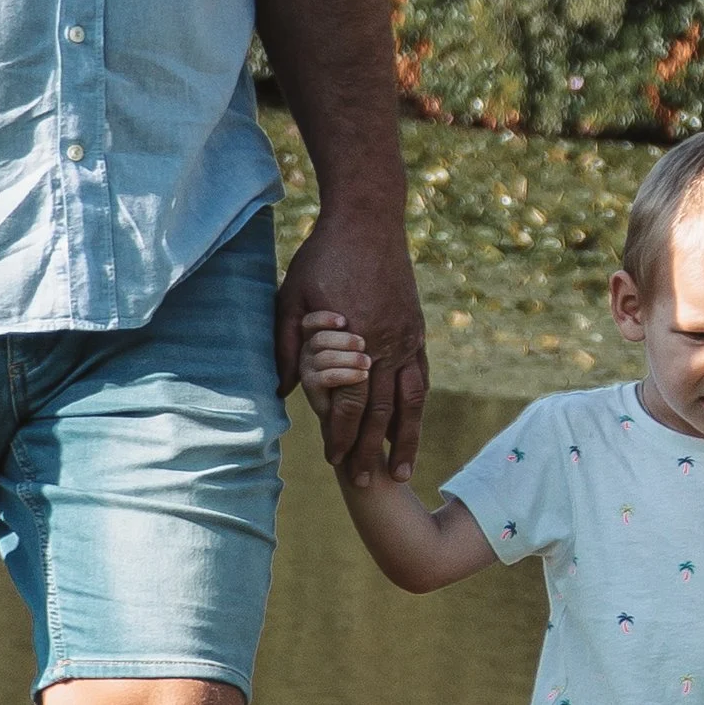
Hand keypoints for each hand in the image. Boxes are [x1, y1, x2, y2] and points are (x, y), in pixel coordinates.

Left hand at [276, 199, 427, 483]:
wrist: (369, 220)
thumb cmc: (323, 257)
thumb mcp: (293, 296)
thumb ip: (288, 344)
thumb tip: (283, 391)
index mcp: (354, 339)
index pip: (348, 401)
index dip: (340, 435)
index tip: (334, 462)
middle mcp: (386, 344)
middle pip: (380, 411)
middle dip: (371, 451)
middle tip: (364, 484)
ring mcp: (407, 338)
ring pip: (410, 401)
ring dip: (406, 439)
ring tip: (402, 471)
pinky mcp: (417, 331)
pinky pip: (420, 379)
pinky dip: (416, 408)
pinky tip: (412, 425)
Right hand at [296, 311, 371, 434]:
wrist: (359, 402)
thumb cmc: (367, 359)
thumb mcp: (368, 340)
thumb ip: (361, 327)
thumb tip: (369, 308)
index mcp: (316, 333)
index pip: (310, 321)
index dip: (324, 319)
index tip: (344, 321)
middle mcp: (308, 350)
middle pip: (318, 339)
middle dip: (342, 341)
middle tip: (363, 344)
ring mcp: (308, 369)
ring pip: (323, 358)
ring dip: (347, 359)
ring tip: (367, 362)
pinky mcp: (312, 387)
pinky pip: (326, 378)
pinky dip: (345, 375)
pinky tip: (362, 375)